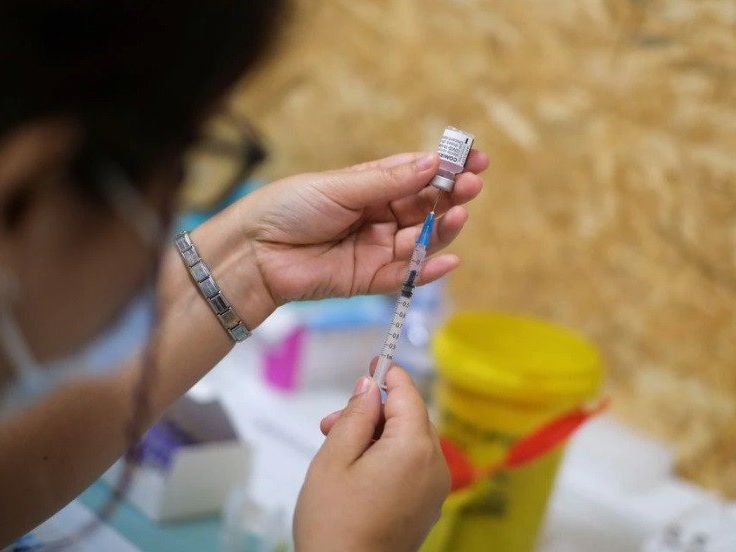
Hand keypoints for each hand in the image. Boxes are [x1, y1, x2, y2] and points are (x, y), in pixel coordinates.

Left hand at [236, 150, 487, 305]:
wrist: (254, 252)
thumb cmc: (289, 208)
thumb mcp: (340, 187)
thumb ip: (388, 181)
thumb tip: (432, 163)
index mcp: (371, 186)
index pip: (417, 175)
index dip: (446, 167)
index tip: (475, 159)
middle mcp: (379, 216)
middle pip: (425, 207)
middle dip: (451, 196)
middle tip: (472, 186)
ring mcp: (376, 248)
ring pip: (422, 240)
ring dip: (444, 229)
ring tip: (459, 215)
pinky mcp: (369, 278)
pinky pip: (405, 275)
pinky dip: (429, 269)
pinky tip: (450, 259)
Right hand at [293, 365, 449, 551]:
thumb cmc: (334, 524)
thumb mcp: (334, 458)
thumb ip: (355, 415)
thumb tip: (369, 385)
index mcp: (414, 448)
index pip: (408, 394)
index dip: (390, 374)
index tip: (375, 360)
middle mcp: (434, 465)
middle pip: (409, 417)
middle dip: (374, 412)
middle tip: (332, 422)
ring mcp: (435, 488)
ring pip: (410, 440)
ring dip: (378, 435)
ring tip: (338, 448)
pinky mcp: (428, 505)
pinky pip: (414, 464)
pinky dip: (389, 456)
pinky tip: (358, 468)